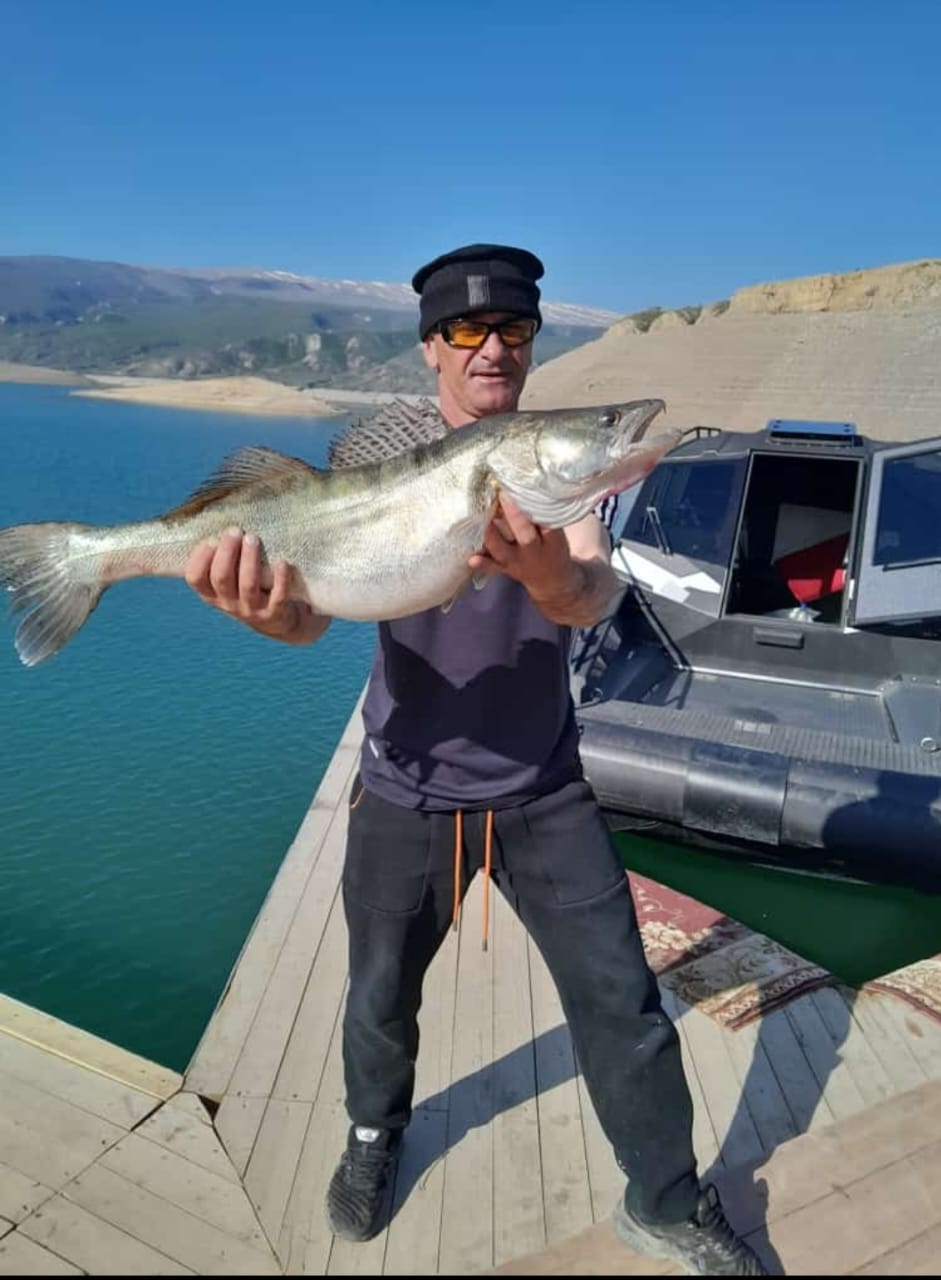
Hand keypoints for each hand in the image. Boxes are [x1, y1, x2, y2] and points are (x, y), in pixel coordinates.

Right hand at [184, 527, 317, 643]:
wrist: (278, 621)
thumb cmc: (249, 587)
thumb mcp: (230, 576)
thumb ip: (221, 555)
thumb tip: (216, 509)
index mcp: (212, 594)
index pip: (195, 578)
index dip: (200, 558)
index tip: (210, 539)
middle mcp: (228, 604)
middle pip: (222, 578)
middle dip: (227, 552)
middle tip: (235, 530)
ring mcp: (251, 611)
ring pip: (247, 586)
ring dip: (249, 560)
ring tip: (253, 538)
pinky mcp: (275, 614)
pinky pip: (278, 597)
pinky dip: (280, 579)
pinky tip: (282, 561)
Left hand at [468, 498, 583, 608]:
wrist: (553, 581)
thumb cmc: (553, 547)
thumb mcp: (558, 533)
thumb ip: (547, 515)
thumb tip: (529, 483)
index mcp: (552, 541)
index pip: (547, 524)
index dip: (538, 508)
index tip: (526, 488)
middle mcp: (534, 552)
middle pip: (525, 534)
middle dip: (515, 516)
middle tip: (503, 495)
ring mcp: (517, 561)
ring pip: (502, 549)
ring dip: (490, 534)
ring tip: (480, 518)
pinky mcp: (504, 568)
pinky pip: (492, 567)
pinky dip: (482, 563)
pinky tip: (471, 559)